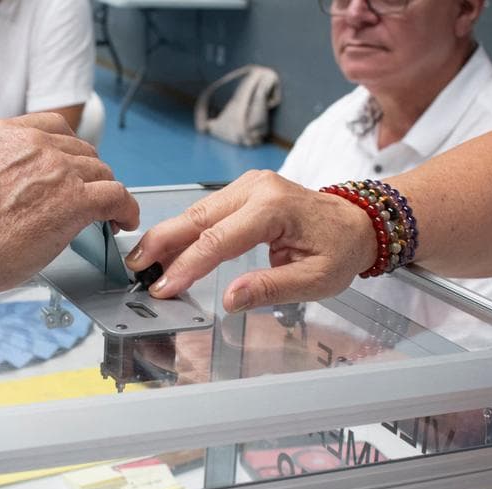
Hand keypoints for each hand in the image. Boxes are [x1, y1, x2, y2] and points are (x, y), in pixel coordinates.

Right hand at [0, 113, 139, 292]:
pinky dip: (126, 209)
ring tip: (108, 213)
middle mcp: (34, 145)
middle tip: (90, 197)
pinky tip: (123, 220)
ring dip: (105, 193)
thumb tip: (26, 190)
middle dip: (89, 175)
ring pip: (101, 172)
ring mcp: (57, 169)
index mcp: (6, 134)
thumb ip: (7, 169)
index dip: (71, 151)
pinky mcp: (75, 199)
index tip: (75, 166)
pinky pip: (117, 196)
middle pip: (83, 152)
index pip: (55, 129)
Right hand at [125, 170, 375, 311]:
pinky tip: (169, 252)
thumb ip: (270, 288)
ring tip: (143, 263)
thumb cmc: (339, 251)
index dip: (187, 267)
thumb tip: (229, 300)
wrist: (358, 222)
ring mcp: (248, 185)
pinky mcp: (243, 190)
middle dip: (161, 243)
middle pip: (197, 218)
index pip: (218, 240)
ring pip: (197, 213)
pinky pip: (207, 212)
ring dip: (168, 238)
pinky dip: (186, 232)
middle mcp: (256, 189)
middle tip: (133, 267)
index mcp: (273, 208)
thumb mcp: (315, 280)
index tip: (163, 289)